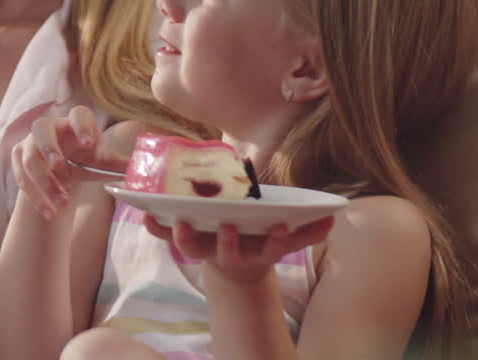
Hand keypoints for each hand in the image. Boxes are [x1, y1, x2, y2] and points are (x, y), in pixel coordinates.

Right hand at [11, 106, 127, 218]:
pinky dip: (36, 196)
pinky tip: (49, 211)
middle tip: (58, 165)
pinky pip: (22, 177)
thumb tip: (145, 169)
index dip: (82, 126)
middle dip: (48, 146)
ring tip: (62, 204)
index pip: (78, 114)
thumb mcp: (103, 162)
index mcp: (74, 123)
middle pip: (41, 128)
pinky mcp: (18, 158)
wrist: (62, 171)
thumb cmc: (86, 161)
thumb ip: (120, 164)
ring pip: (31, 159)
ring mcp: (30, 142)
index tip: (90, 144)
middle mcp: (49, 128)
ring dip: (44, 183)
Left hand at [144, 215, 334, 285]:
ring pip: (192, 247)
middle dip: (228, 242)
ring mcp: (204, 249)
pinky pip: (164, 236)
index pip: (270, 248)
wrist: (234, 265)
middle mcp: (229, 252)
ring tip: (179, 220)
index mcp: (257, 251)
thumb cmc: (259, 240)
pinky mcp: (184, 242)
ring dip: (184, 236)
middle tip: (227, 227)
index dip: (276, 241)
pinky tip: (144, 212)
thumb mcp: (283, 239)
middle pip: (227, 251)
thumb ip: (307, 231)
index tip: (282, 227)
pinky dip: (154, 226)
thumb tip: (333, 217)